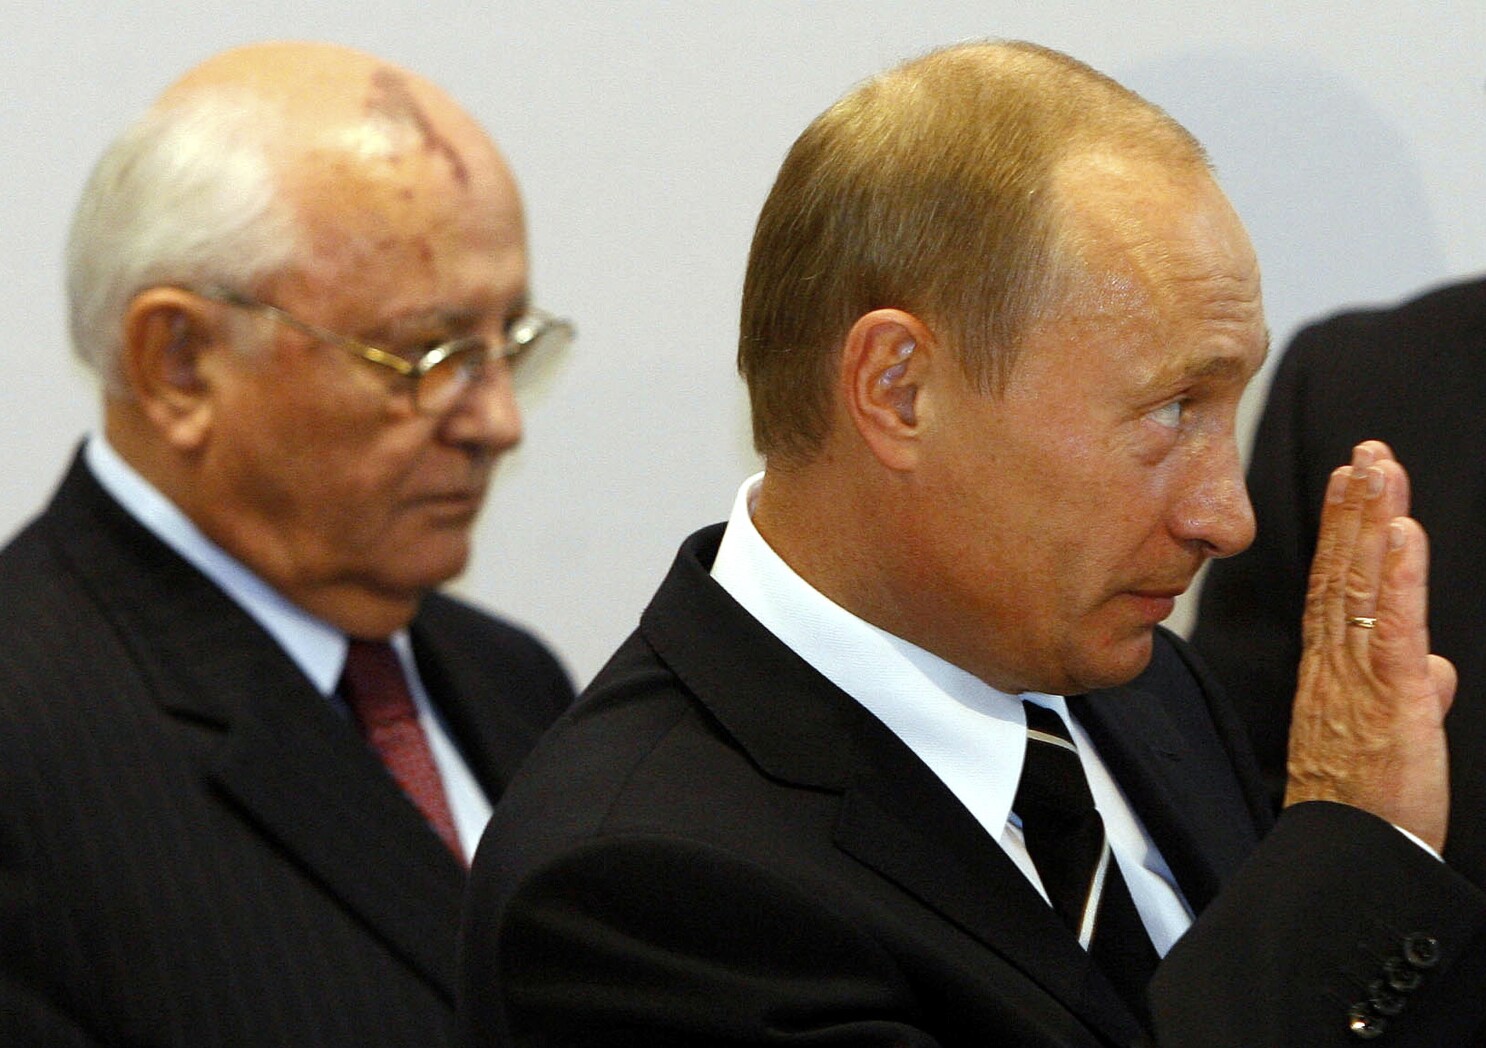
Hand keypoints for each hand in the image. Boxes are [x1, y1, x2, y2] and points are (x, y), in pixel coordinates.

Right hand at [1284, 441, 1455, 851]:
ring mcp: (1357, 676)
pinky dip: (1397, 576)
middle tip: (1365, 453)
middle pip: (1342, 572)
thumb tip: (1433, 667)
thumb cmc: (1364, 804)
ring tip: (1376, 469)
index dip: (1343, 533)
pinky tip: (1401, 533)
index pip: (1336, 587)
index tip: (1350, 484)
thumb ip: (1407, 693)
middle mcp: (1335, 663)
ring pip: (1361, 585)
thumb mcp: (1387, 738)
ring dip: (1369, 522)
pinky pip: (1391, 625)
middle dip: (1353, 509)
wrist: (1346, 853)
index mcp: (1333, 672)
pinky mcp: (1387, 695)